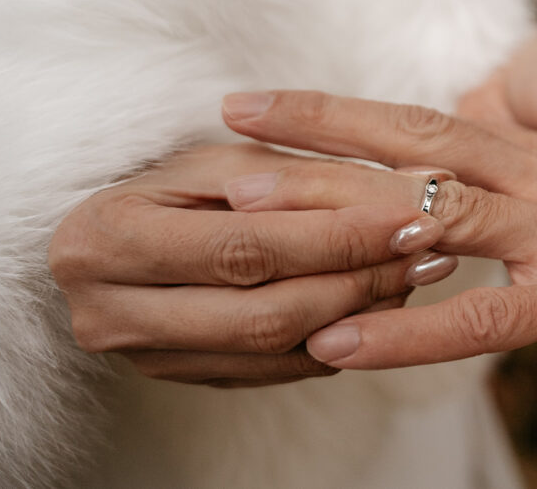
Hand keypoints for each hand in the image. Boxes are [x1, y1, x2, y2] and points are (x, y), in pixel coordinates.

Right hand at [48, 144, 456, 386]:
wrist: (107, 234)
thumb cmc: (161, 183)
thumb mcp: (216, 159)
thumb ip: (303, 172)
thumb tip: (411, 181)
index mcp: (110, 240)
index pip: (249, 247)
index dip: (339, 237)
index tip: (412, 215)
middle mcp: (114, 311)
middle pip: (266, 312)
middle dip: (359, 281)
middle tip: (428, 250)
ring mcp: (146, 357)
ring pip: (275, 350)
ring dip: (359, 313)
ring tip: (415, 271)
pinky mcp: (181, 377)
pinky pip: (272, 370)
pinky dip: (335, 337)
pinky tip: (378, 303)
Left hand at [222, 91, 536, 398]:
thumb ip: (535, 214)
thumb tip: (466, 236)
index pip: (426, 124)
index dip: (341, 113)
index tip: (265, 109)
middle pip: (411, 148)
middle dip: (313, 141)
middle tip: (221, 141)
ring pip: (431, 216)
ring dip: (336, 219)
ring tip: (249, 223)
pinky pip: (480, 316)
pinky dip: (407, 331)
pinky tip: (341, 344)